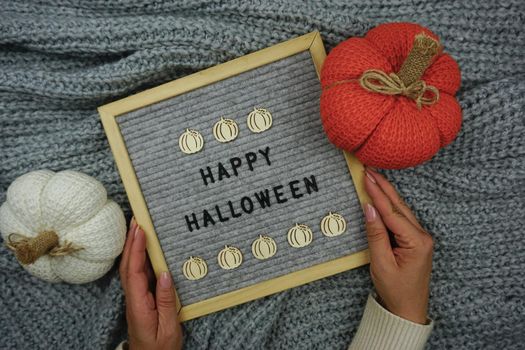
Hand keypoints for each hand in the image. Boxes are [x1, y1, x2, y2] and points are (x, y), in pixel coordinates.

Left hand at [119, 218, 182, 349]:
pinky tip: (144, 250)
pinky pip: (136, 274)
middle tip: (136, 220)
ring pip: (130, 268)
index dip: (137, 249)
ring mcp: (134, 299)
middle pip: (128, 265)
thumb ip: (166, 301)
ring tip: (138, 229)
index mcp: (138, 304)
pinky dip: (138, 258)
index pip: (134, 271)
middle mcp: (133, 299)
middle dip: (131, 241)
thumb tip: (165, 273)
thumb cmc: (160, 348)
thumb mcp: (168, 328)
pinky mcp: (139, 300)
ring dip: (132, 247)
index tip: (140, 230)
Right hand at [363, 168, 432, 323]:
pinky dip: (389, 206)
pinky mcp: (414, 240)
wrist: (407, 309)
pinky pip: (400, 218)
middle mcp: (421, 235)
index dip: (377, 194)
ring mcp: (419, 237)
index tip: (366, 177)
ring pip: (400, 210)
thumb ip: (376, 234)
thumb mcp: (381, 263)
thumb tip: (369, 209)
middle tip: (369, 169)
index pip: (392, 212)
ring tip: (373, 177)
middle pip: (399, 206)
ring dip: (386, 193)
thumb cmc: (396, 290)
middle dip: (383, 186)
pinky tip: (382, 197)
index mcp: (416, 241)